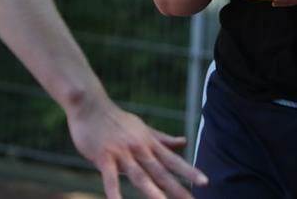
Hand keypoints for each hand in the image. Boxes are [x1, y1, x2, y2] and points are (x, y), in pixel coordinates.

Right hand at [67, 93, 207, 198]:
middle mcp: (139, 149)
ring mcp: (122, 153)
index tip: (205, 182)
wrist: (91, 106)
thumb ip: (163, 139)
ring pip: (139, 175)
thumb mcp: (143, 128)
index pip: (173, 160)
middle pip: (160, 172)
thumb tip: (184, 141)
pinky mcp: (103, 157)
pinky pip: (109, 178)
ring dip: (152, 191)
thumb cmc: (117, 120)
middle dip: (176, 188)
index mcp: (149, 143)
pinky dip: (113, 191)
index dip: (189, 171)